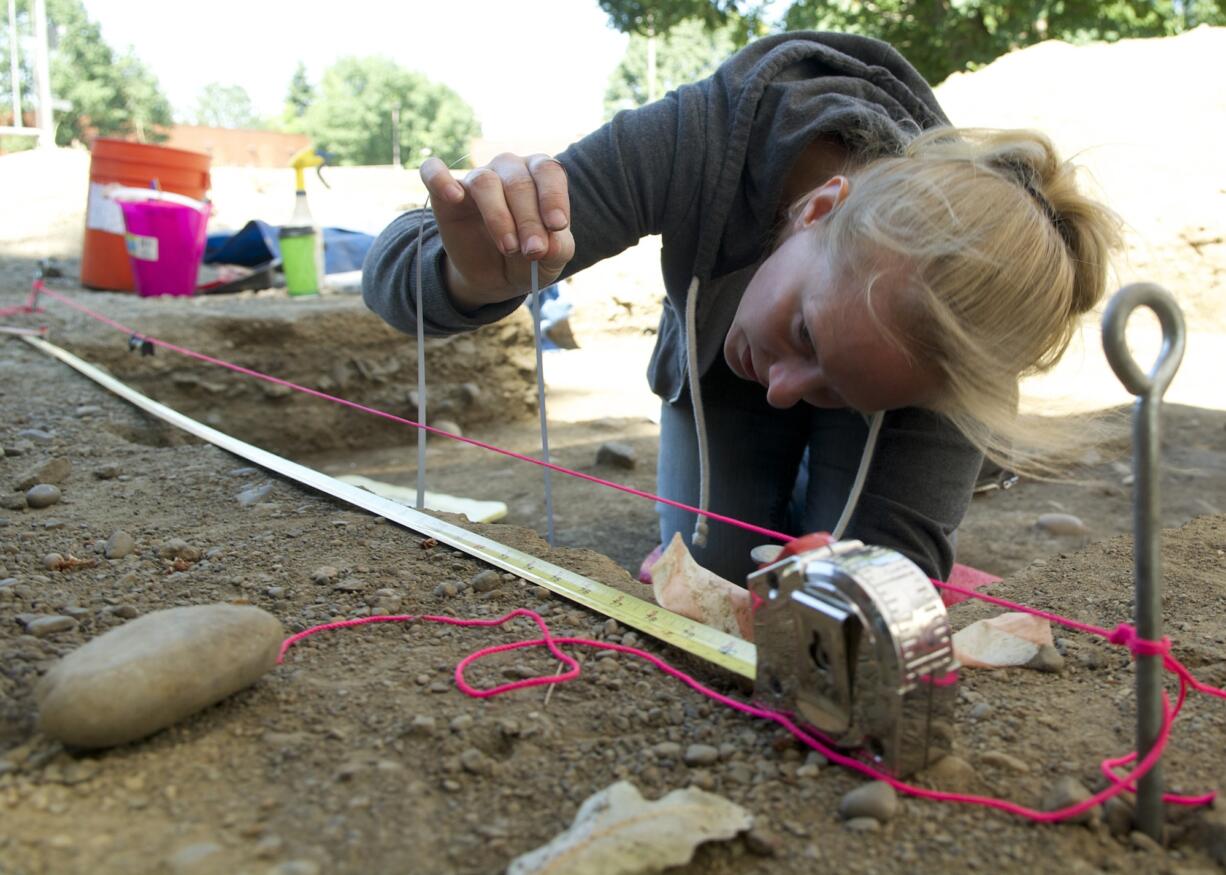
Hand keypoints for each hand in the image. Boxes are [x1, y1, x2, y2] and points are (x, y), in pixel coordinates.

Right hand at [420, 153, 573, 311]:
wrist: (497, 276)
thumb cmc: (530, 258)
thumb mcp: (552, 259)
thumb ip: (558, 248)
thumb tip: (550, 242)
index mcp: (539, 176)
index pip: (548, 172)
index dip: (553, 196)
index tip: (557, 226)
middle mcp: (508, 169)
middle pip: (518, 181)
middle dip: (528, 219)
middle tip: (533, 251)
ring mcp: (477, 179)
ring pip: (485, 182)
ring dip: (498, 216)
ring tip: (509, 248)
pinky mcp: (445, 195)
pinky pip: (434, 171)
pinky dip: (440, 178)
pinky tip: (453, 195)